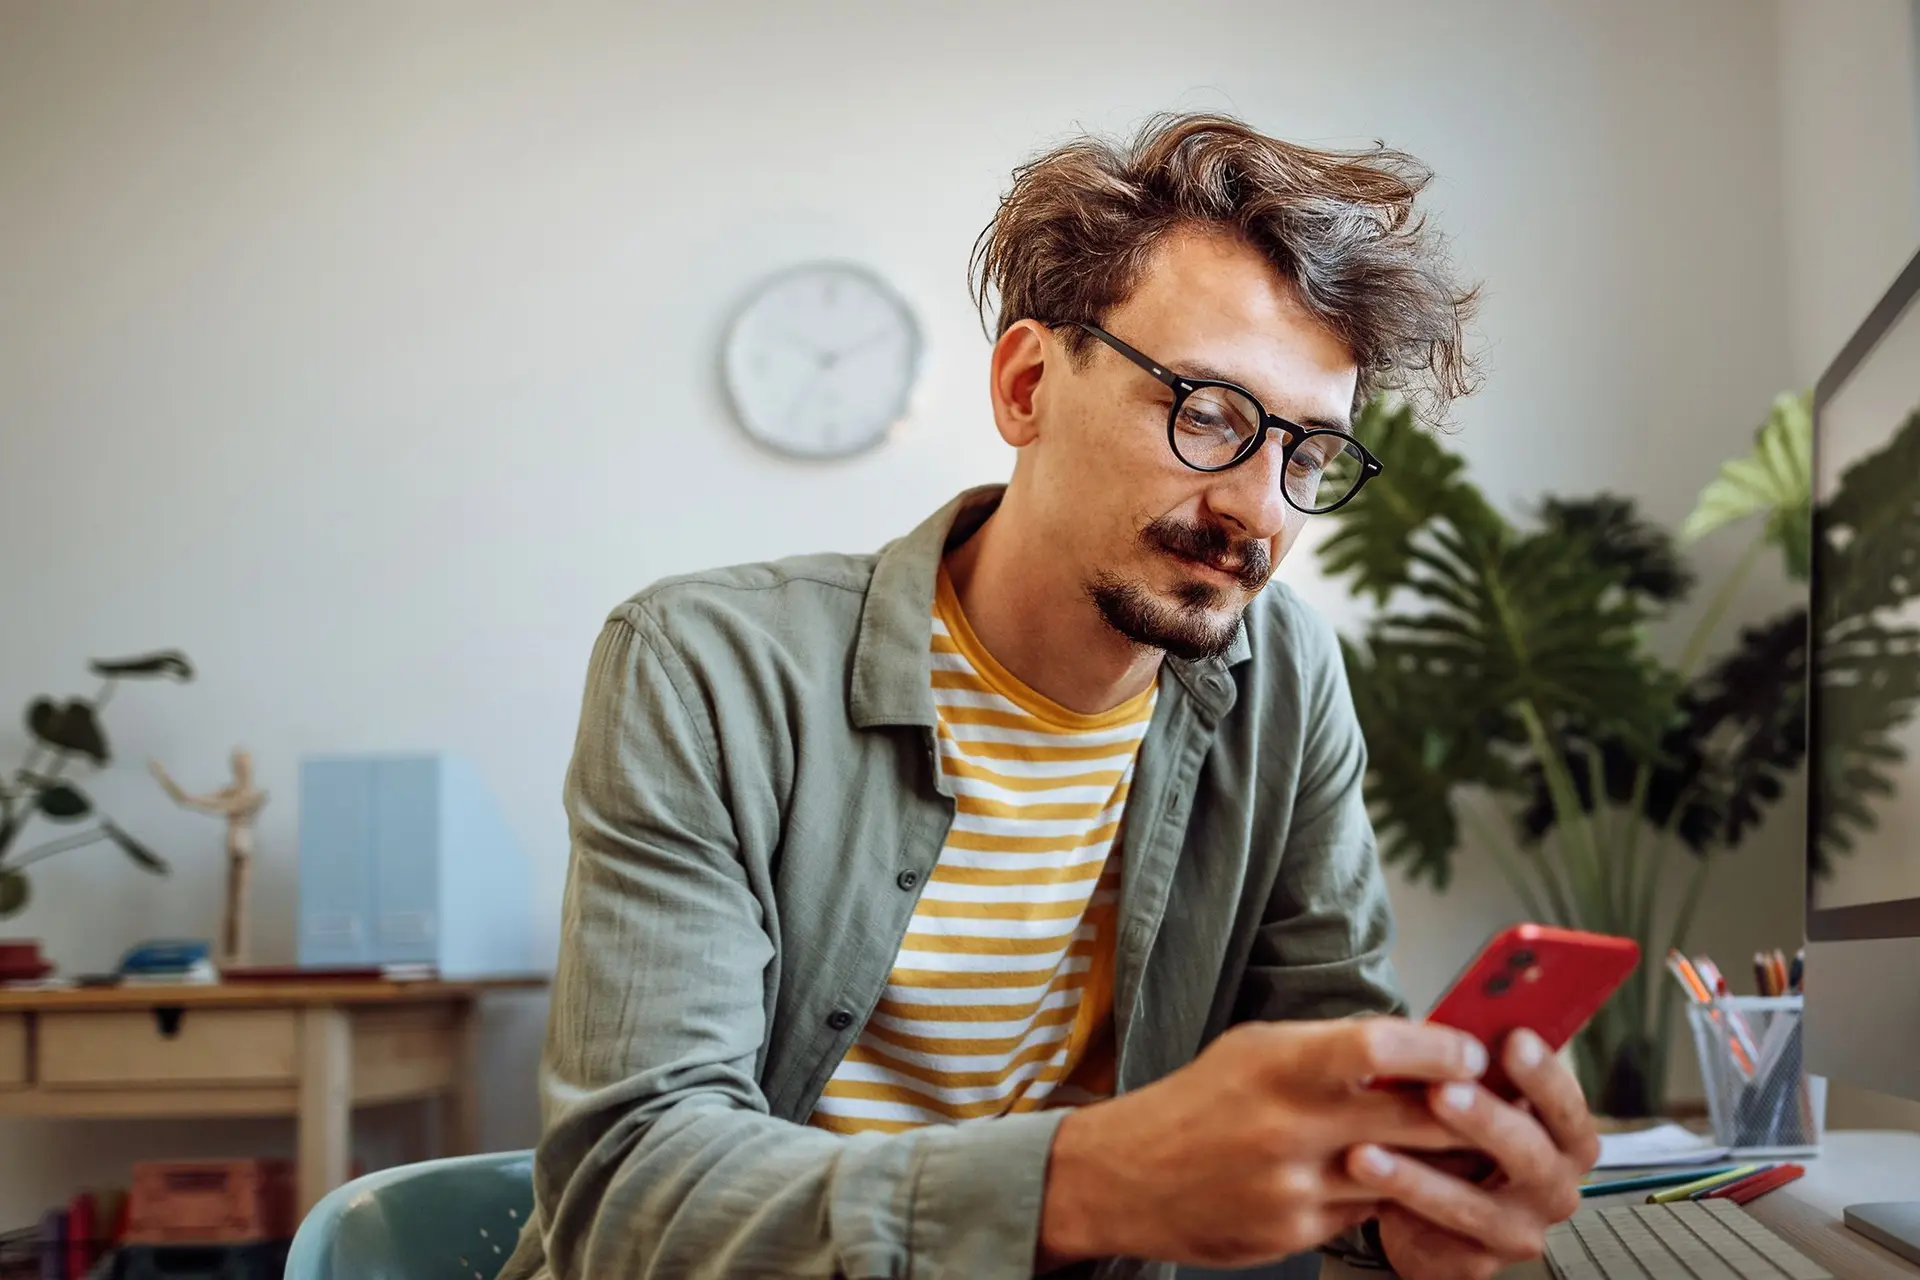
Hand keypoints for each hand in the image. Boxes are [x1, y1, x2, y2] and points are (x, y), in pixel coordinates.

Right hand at [1038, 1017, 1490, 1270]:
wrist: (1125, 1177)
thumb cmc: (1198, 1102)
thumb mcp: (1255, 1050)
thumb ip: (1329, 1049)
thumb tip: (1416, 1043)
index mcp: (1276, 1064)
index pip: (1376, 1046)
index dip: (1438, 1048)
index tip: (1473, 1049)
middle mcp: (1286, 1126)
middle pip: (1411, 1119)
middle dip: (1466, 1111)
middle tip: (1499, 1100)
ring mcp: (1292, 1187)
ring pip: (1401, 1174)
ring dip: (1440, 1160)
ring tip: (1468, 1142)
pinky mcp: (1293, 1233)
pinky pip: (1364, 1212)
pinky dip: (1385, 1195)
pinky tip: (1395, 1180)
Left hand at [1346, 1029, 1597, 1279]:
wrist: (1430, 1212)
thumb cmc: (1454, 1134)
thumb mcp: (1469, 1094)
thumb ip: (1471, 1067)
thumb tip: (1449, 1019)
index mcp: (1563, 1137)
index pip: (1567, 1106)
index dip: (1544, 1074)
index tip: (1513, 1039)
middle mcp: (1553, 1186)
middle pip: (1531, 1154)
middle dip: (1485, 1120)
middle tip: (1442, 1093)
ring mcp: (1519, 1229)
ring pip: (1476, 1205)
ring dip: (1420, 1176)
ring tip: (1368, 1151)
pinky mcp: (1477, 1262)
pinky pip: (1439, 1236)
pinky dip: (1399, 1205)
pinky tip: (1364, 1176)